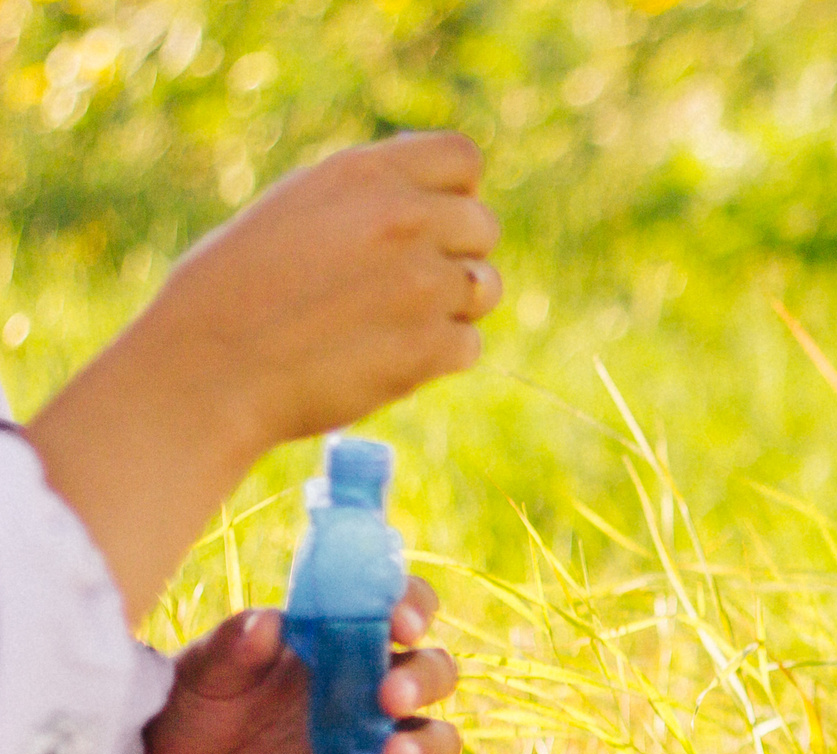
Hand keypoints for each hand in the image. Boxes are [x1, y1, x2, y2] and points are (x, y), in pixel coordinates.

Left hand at [117, 578, 460, 753]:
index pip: (402, 609)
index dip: (415, 607)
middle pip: (436, 673)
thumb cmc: (197, 704)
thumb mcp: (204, 668)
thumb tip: (269, 623)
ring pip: (438, 740)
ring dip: (427, 745)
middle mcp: (373, 689)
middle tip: (389, 695)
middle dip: (424, 680)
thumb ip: (235, 644)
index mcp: (344, 640)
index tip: (400, 622)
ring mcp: (374, 746)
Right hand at [139, 131, 502, 453]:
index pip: (462, 158)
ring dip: (453, 306)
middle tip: (402, 283)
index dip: (455, 190)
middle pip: (483, 226)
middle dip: (455, 253)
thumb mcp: (296, 207)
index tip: (429, 217)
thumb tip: (433, 197)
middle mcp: (403, 220)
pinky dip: (438, 356)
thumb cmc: (234, 289)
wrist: (206, 369)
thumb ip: (368, 197)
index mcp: (365, 175)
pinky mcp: (430, 347)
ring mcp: (423, 284)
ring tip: (389, 319)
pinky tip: (384, 356)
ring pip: (485, 288)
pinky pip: (470, 345)